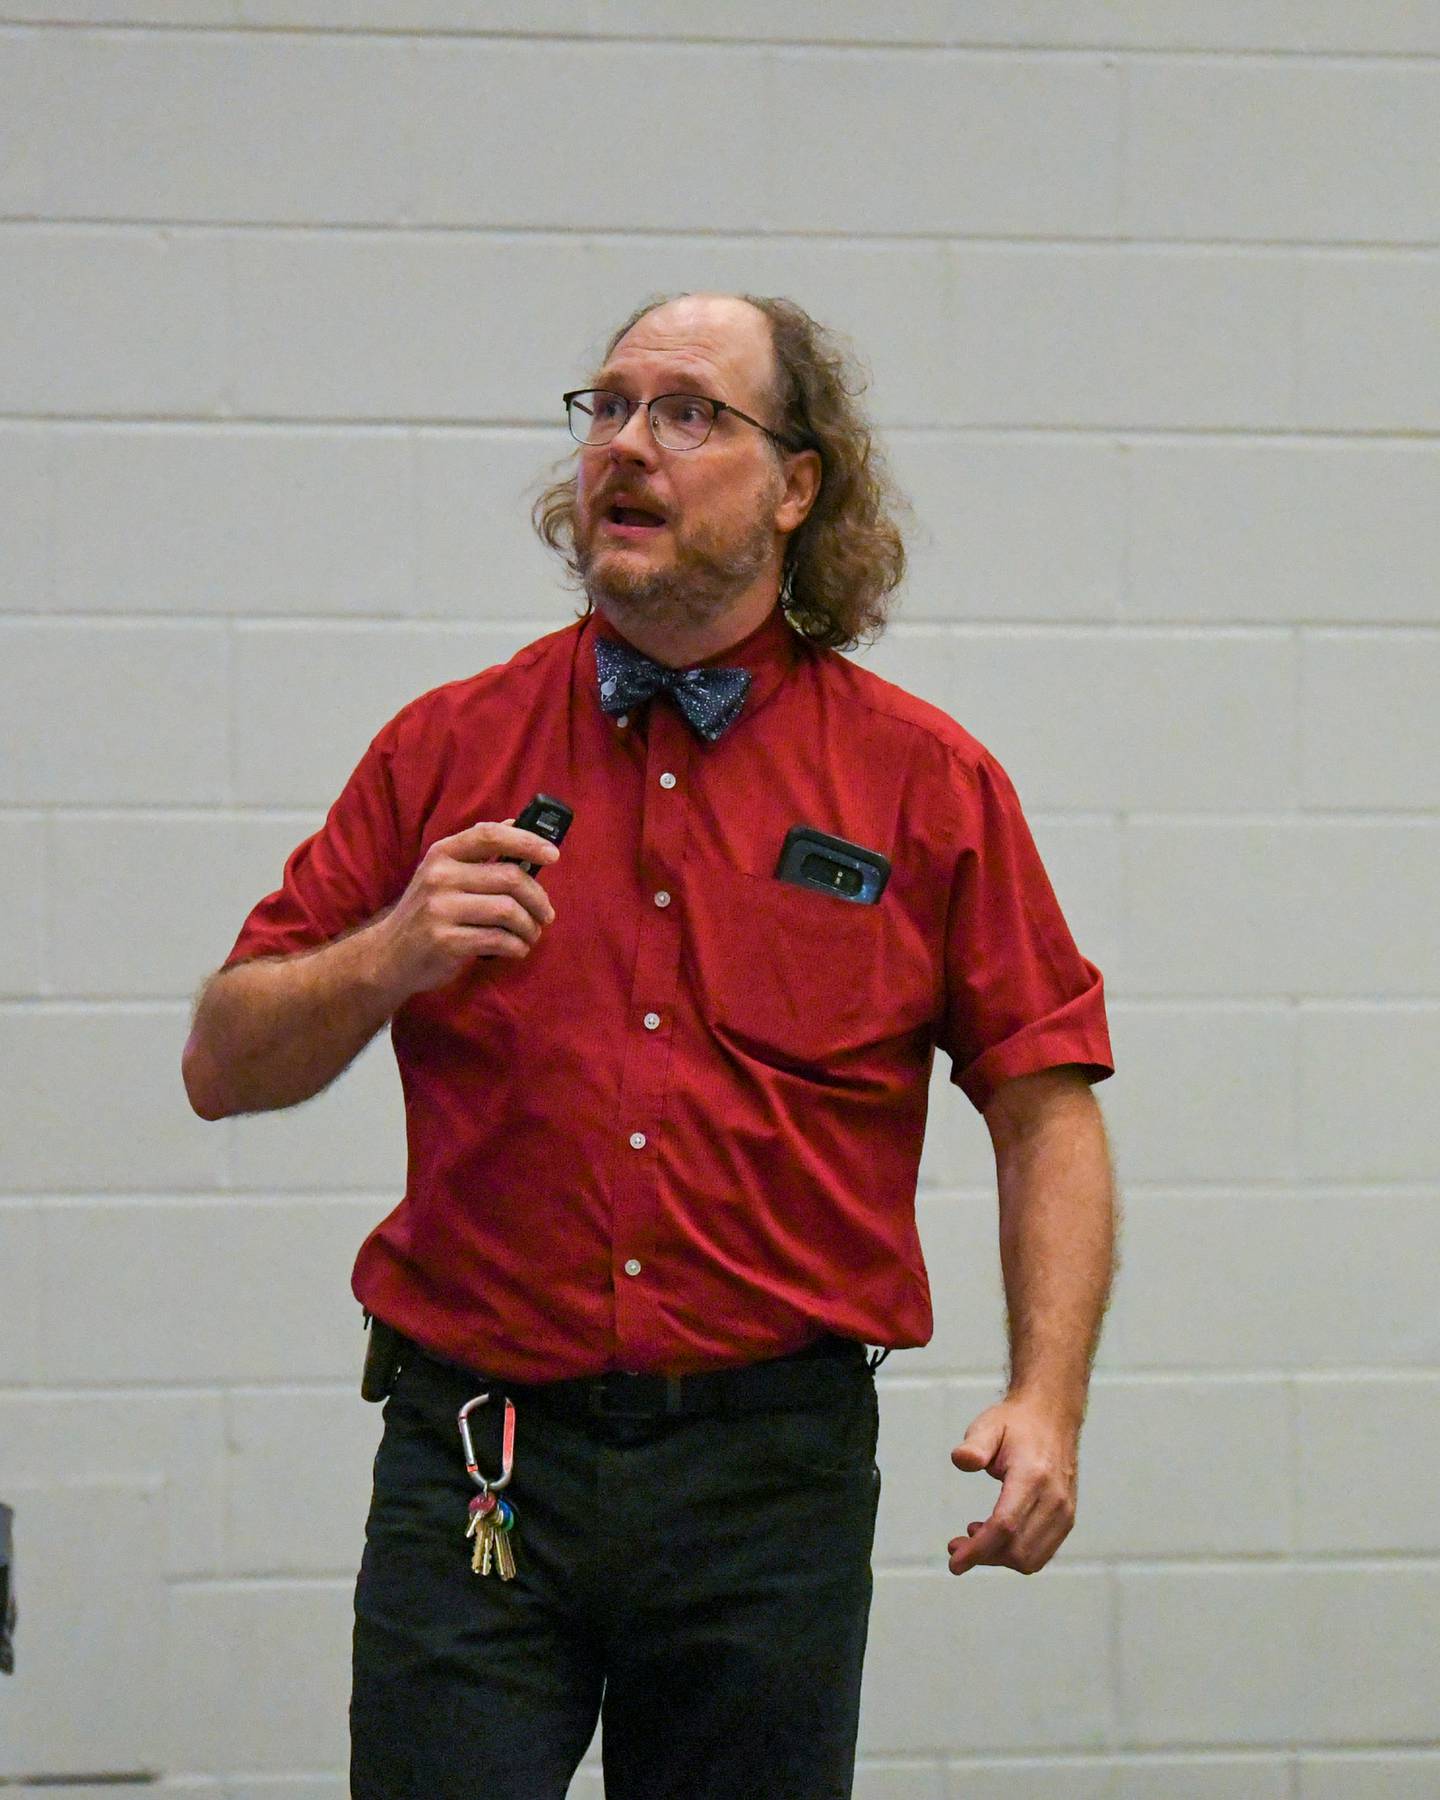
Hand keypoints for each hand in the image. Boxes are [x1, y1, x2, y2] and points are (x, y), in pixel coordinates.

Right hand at [372, 818, 559, 1000]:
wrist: (388, 956)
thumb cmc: (429, 912)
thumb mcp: (444, 874)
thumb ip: (478, 853)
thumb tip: (518, 825)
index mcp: (442, 853)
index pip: (490, 835)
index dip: (527, 841)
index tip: (553, 854)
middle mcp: (439, 876)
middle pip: (510, 878)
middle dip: (538, 899)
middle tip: (546, 914)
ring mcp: (440, 909)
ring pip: (509, 911)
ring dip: (530, 927)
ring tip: (531, 935)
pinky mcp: (445, 941)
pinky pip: (499, 940)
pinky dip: (517, 947)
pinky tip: (516, 949)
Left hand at [947, 1396, 1078, 1576]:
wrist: (1052, 1417)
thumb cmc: (1016, 1424)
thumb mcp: (989, 1426)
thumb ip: (974, 1445)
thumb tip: (961, 1460)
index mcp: (1033, 1475)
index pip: (1005, 1525)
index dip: (978, 1549)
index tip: (954, 1562)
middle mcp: (1054, 1498)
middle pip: (1017, 1549)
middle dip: (983, 1556)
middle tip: (955, 1546)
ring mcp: (1064, 1511)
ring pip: (1030, 1558)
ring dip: (998, 1558)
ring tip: (974, 1535)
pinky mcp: (1067, 1519)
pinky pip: (1041, 1553)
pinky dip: (1016, 1554)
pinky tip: (996, 1534)